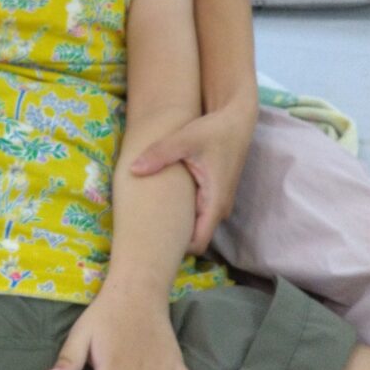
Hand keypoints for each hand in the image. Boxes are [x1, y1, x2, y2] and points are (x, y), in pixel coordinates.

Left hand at [129, 107, 256, 253]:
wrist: (236, 119)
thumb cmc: (213, 130)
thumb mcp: (184, 140)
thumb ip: (159, 155)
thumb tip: (133, 169)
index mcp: (215, 202)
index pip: (198, 243)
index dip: (177, 250)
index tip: (153, 247)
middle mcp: (220, 208)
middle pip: (195, 238)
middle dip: (173, 241)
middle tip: (143, 238)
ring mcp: (218, 203)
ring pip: (196, 226)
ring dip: (178, 226)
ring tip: (149, 223)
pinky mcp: (215, 195)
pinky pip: (198, 214)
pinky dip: (183, 214)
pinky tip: (162, 207)